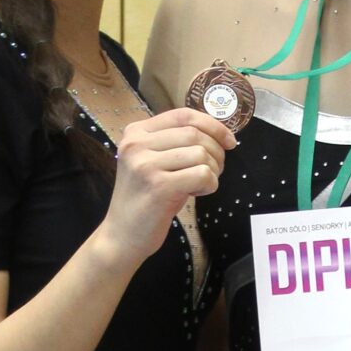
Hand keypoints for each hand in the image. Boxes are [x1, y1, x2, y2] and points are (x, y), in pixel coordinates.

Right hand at [101, 107, 234, 270]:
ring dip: (212, 171)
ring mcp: (146, 164)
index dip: (213, 125)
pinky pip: (202, 174)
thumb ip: (175, 143)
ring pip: (201, 154)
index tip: (229, 141)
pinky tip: (196, 194)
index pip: (183, 115)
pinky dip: (209, 185)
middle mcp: (137, 144)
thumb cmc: (145, 199)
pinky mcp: (159, 186)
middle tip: (214, 171)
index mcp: (135, 132)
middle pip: (195, 134)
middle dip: (216, 152)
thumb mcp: (153, 162)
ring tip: (199, 185)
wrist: (122, 235)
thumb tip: (218, 133)